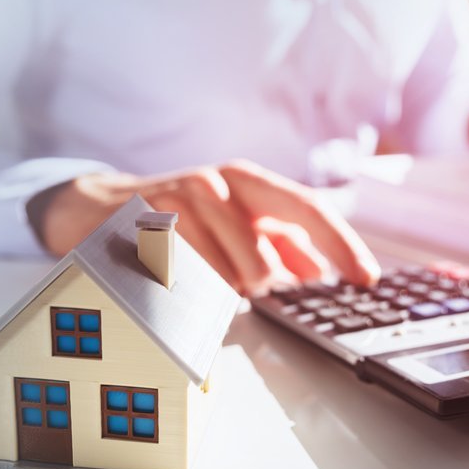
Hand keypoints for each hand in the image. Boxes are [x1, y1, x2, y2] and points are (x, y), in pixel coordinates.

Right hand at [28, 160, 379, 294]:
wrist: (102, 207)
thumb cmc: (178, 218)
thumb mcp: (233, 221)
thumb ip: (278, 242)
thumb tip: (317, 269)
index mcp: (248, 182)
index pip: (308, 208)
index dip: (343, 244)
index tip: (366, 277)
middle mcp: (219, 182)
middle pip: (269, 242)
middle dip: (265, 277)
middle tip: (254, 286)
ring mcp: (181, 199)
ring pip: (226, 269)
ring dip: (222, 285)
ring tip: (200, 274)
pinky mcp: (147, 223)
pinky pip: (187, 275)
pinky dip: (189, 286)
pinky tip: (174, 273)